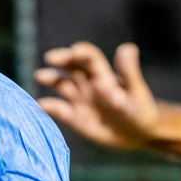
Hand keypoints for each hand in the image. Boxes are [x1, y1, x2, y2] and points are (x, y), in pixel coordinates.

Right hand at [36, 41, 161, 149]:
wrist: (139, 132)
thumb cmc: (141, 109)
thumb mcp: (136, 91)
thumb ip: (129, 71)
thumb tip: (127, 47)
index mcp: (103, 75)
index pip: (88, 58)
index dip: (80, 53)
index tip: (71, 52)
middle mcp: (88, 83)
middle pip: (71, 66)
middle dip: (61, 60)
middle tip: (50, 58)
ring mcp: (80, 99)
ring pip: (62, 84)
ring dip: (51, 79)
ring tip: (40, 76)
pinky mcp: (75, 117)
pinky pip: (58, 109)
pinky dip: (48, 107)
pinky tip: (38, 106)